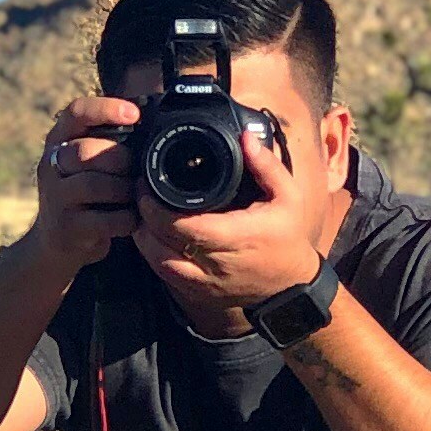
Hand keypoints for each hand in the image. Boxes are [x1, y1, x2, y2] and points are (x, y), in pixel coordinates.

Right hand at [32, 96, 138, 271]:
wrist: (57, 243)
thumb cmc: (85, 194)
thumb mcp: (87, 163)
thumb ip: (108, 142)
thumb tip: (151, 124)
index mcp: (59, 141)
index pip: (76, 113)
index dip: (105, 109)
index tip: (135, 114)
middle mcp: (50, 166)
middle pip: (85, 151)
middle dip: (119, 159)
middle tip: (133, 170)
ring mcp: (55, 199)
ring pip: (95, 185)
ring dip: (124, 190)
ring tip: (134, 195)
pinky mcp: (67, 229)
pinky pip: (105, 219)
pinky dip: (126, 218)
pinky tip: (132, 218)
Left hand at [137, 107, 331, 330]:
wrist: (290, 284)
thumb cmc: (287, 237)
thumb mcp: (289, 197)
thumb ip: (267, 166)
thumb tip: (246, 138)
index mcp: (240, 236)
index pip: (188, 227)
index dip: (160, 209)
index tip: (149, 186)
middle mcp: (220, 263)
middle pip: (166, 244)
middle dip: (146, 217)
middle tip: (140, 193)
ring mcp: (207, 282)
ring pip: (160, 263)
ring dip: (145, 238)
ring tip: (142, 213)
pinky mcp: (200, 292)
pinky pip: (166, 276)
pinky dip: (154, 255)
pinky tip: (152, 236)